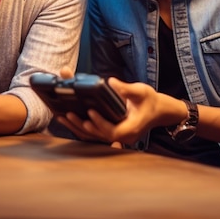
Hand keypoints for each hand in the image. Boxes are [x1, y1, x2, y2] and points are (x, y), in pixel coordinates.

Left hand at [55, 75, 171, 146]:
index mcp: (131, 128)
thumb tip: (110, 82)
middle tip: (68, 113)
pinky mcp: (109, 131)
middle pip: (98, 134)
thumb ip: (126, 89)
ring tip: (61, 116)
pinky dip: (80, 126)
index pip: (113, 131)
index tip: (90, 113)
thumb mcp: (142, 91)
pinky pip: (93, 132)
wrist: (158, 111)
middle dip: (81, 125)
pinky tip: (68, 117)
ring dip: (77, 126)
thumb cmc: (150, 101)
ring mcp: (115, 136)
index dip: (100, 124)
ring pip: (93, 135)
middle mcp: (122, 136)